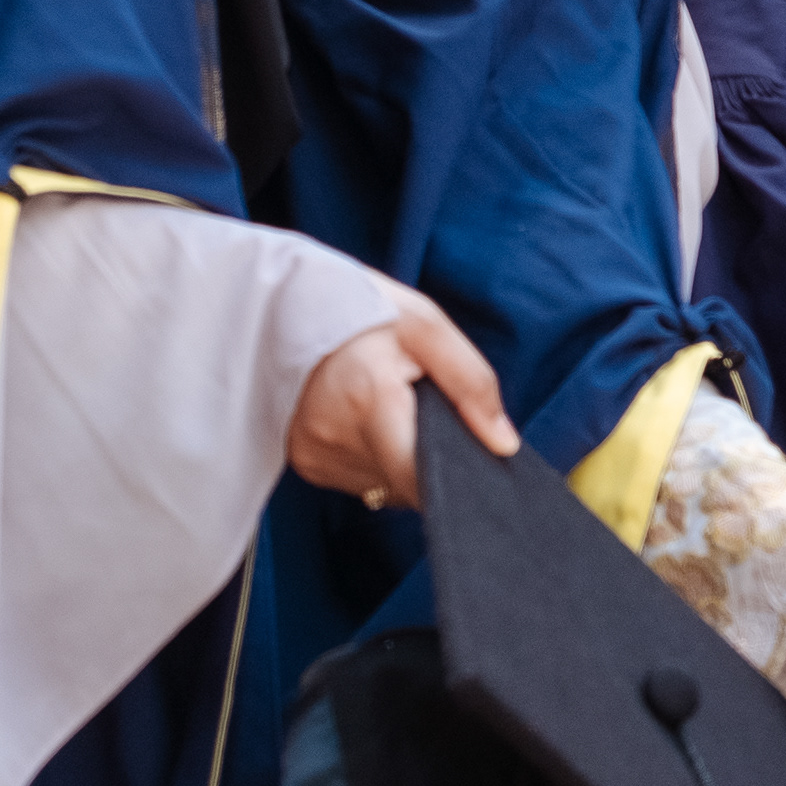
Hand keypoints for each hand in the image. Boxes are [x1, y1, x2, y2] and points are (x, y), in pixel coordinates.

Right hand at [286, 287, 517, 508]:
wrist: (282, 300)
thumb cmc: (359, 305)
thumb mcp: (427, 326)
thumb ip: (472, 384)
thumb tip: (503, 443)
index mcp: (370, 402)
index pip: (425, 480)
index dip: (455, 474)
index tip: (468, 454)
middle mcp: (336, 438)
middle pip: (408, 486)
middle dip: (431, 460)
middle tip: (428, 413)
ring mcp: (314, 453)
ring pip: (384, 485)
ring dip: (401, 459)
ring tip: (393, 409)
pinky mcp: (302, 460)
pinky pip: (357, 477)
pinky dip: (375, 457)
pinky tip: (369, 420)